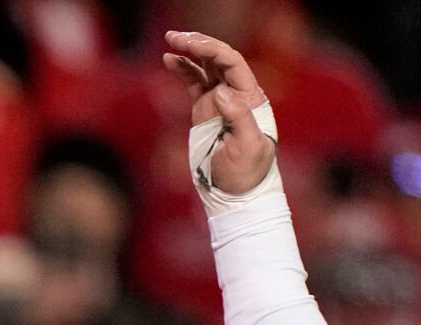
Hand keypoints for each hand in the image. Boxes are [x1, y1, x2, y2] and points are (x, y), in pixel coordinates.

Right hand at [163, 29, 274, 196]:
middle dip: (198, 44)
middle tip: (176, 37)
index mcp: (251, 98)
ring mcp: (219, 100)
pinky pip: (193, 82)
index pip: (233, 63)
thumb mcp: (248, 148)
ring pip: (205, 66)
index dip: (213, 50)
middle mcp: (237, 94)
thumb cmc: (246, 173)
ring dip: (189, 51)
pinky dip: (182, 69)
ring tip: (171, 40)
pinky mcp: (205, 110)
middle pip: (218, 58)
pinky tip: (169, 59)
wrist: (235, 192)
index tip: (192, 45)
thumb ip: (239, 118)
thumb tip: (220, 92)